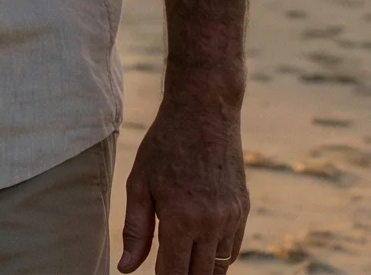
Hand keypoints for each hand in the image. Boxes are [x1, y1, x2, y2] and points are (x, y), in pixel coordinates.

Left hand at [117, 92, 247, 274]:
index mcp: (180, 219)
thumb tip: (127, 268)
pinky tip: (201, 254)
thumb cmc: (164, 145)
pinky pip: (232, 249)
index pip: (173, 273)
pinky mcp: (243, 210)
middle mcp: (211, 223)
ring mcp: (231, 218)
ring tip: (182, 266)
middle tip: (168, 272)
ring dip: (201, 272)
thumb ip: (135, 231)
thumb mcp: (139, 184)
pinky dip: (218, 258)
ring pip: (219, 267)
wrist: (205, 111)